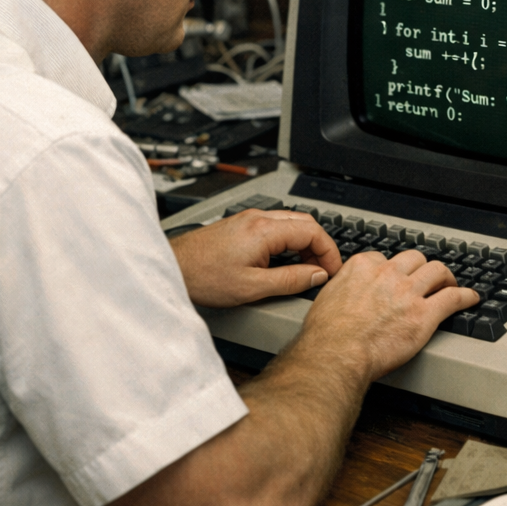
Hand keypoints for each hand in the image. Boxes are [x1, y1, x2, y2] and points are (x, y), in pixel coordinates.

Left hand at [169, 208, 341, 307]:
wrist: (174, 268)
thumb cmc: (204, 277)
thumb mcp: (253, 287)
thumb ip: (290, 280)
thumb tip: (317, 276)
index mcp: (264, 230)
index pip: (313, 230)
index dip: (329, 252)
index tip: (332, 270)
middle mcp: (257, 218)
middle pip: (305, 222)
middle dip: (320, 246)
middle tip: (322, 271)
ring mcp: (248, 219)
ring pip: (290, 223)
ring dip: (304, 243)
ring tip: (306, 269)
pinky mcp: (241, 225)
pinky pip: (275, 227)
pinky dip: (288, 241)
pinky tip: (285, 261)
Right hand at [300, 248, 478, 382]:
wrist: (337, 353)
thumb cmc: (328, 334)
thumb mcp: (328, 297)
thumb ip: (343, 288)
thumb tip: (345, 292)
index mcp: (364, 267)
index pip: (387, 258)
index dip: (395, 269)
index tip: (398, 277)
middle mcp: (388, 274)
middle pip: (416, 259)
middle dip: (422, 268)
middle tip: (427, 278)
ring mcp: (409, 293)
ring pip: (437, 272)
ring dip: (446, 277)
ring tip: (450, 284)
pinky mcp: (425, 314)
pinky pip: (453, 298)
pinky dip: (465, 296)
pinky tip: (470, 298)